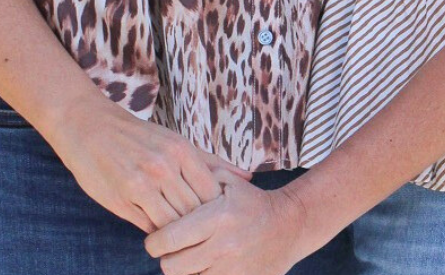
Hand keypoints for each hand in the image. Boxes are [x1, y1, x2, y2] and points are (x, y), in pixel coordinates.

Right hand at [43, 98, 248, 232]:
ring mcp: (141, 184)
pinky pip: (149, 227)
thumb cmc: (137, 136)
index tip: (217, 220)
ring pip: (173, 224)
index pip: (211, 194)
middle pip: (194, 212)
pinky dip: (158, 233)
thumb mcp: (175, 141)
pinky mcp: (122, 198)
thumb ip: (211, 162)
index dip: (216, 213)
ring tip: (185, 241)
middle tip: (206, 238)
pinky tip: (161, 233)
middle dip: (201, 228)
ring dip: (179, 235)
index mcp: (181, 151)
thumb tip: (248, 178)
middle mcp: (163, 167)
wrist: (89, 126)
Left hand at [145, 179, 307, 274]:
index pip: (170, 238)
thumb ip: (198, 178)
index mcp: (217, 218)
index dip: (155, 241)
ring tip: (189, 256)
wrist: (289, 226)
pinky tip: (204, 265)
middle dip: (167, 258)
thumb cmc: (252, 202)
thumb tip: (168, 183)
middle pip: (173, 266)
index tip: (155, 239)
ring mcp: (232, 269)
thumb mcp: (228, 182)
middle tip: (171, 249)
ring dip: (184, 270)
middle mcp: (224, 246)